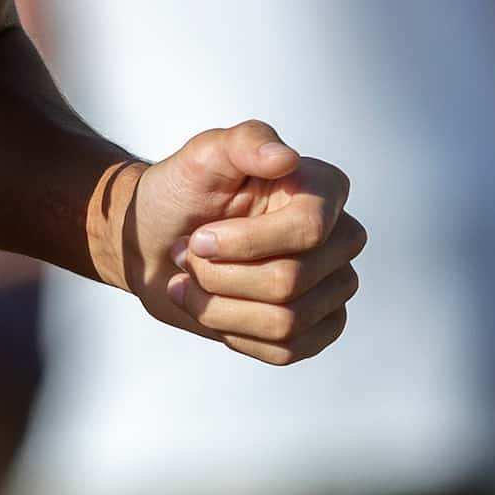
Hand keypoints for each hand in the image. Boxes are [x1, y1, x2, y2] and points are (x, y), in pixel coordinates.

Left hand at [107, 119, 361, 365]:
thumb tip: (286, 158)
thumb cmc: (183, 191)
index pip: (309, 228)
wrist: (155, 239)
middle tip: (188, 255)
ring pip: (286, 321)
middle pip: (292, 281)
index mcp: (323, 189)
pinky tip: (210, 308)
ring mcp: (331, 287)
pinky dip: (234, 333)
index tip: (199, 237)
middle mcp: (338, 238)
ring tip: (191, 281)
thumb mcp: (203, 155)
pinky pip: (287, 351)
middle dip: (222, 275)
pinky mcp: (315, 328)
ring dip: (220, 306)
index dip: (246, 242)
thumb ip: (245, 143)